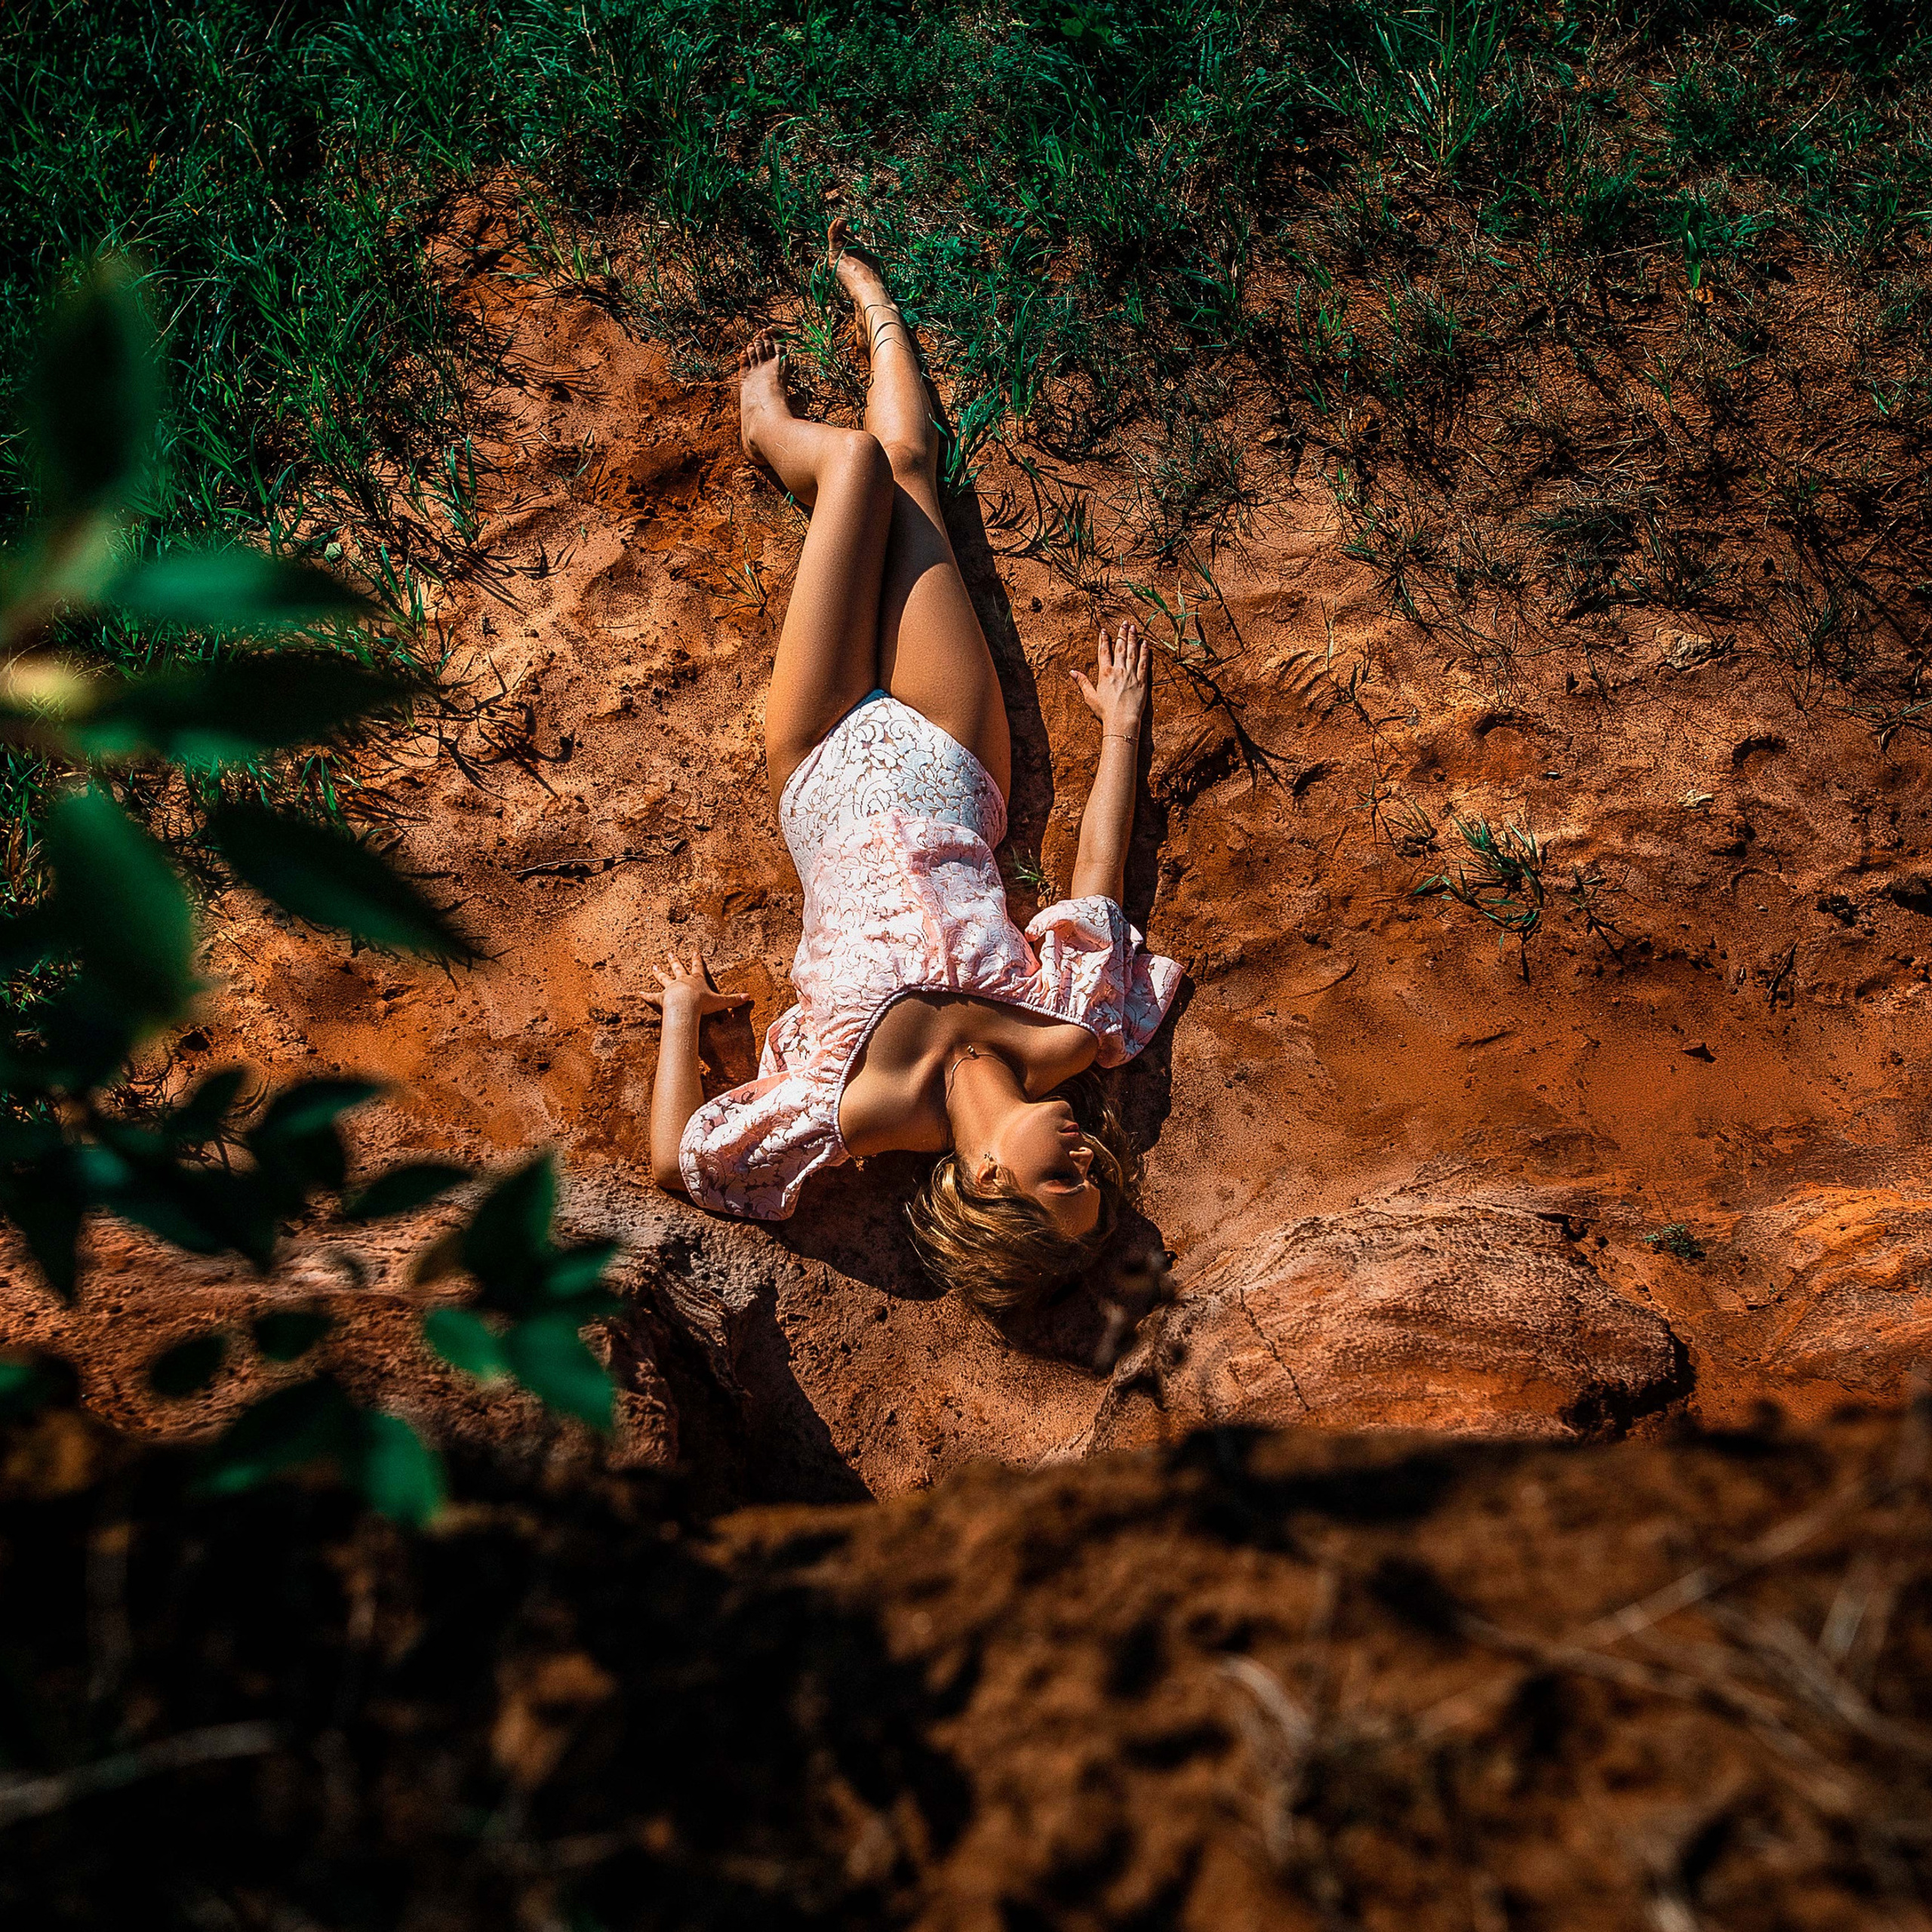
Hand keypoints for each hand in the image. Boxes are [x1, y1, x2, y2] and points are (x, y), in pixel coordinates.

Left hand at [642, 949, 750, 1017]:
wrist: (686, 1007)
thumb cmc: (702, 1004)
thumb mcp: (721, 1001)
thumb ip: (733, 1000)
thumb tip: (749, 997)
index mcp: (696, 980)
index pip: (697, 967)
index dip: (696, 959)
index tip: (694, 951)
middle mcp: (682, 981)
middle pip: (678, 968)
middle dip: (674, 960)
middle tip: (669, 952)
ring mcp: (671, 988)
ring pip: (663, 978)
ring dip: (658, 972)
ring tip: (653, 967)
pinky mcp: (661, 998)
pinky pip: (652, 997)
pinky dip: (646, 996)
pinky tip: (639, 994)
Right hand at [1072, 620, 1150, 739]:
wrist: (1122, 721)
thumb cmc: (1105, 712)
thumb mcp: (1090, 697)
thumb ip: (1083, 682)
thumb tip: (1072, 671)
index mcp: (1105, 674)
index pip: (1104, 652)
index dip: (1104, 640)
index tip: (1104, 631)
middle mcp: (1118, 671)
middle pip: (1120, 648)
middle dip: (1121, 634)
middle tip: (1124, 622)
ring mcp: (1131, 675)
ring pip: (1133, 652)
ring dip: (1133, 638)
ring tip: (1134, 627)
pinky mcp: (1142, 681)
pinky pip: (1144, 663)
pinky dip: (1145, 652)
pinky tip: (1145, 643)